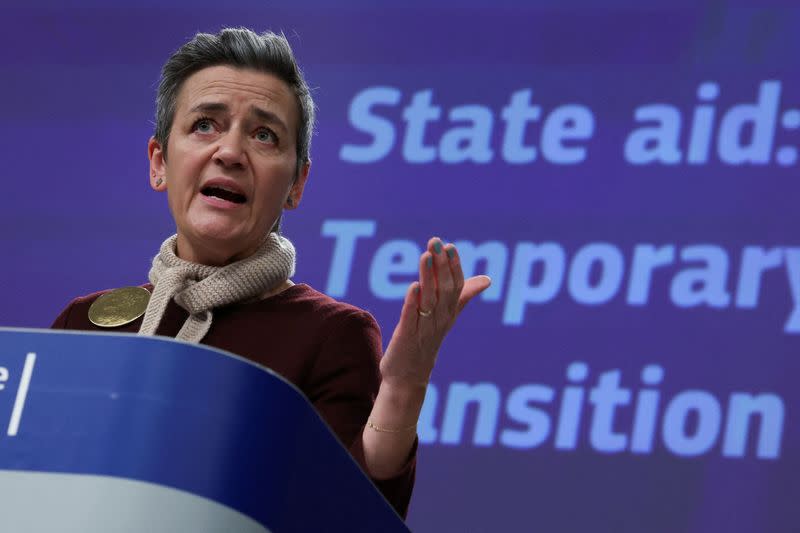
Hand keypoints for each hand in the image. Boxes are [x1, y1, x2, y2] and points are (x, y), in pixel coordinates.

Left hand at [379, 237, 490, 389]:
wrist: (409, 377)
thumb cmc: (426, 342)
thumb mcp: (447, 317)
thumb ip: (464, 296)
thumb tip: (487, 279)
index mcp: (449, 313)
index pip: (455, 286)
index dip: (453, 266)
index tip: (449, 246)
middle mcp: (440, 320)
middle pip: (444, 290)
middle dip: (441, 265)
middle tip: (436, 242)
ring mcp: (424, 329)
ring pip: (429, 301)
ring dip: (428, 278)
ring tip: (426, 256)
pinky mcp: (407, 338)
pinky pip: (411, 318)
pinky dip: (412, 303)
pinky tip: (413, 286)